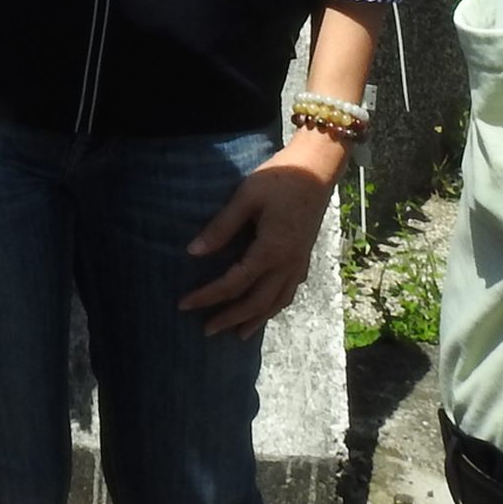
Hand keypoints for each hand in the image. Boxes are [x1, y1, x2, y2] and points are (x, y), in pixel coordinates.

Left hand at [179, 134, 343, 338]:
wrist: (318, 169)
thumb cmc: (279, 178)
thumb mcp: (246, 197)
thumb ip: (221, 227)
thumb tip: (193, 252)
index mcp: (270, 251)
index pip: (233, 283)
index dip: (207, 296)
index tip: (184, 304)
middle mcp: (287, 264)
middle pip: (256, 302)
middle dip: (230, 318)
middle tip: (206, 331)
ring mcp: (299, 262)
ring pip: (277, 302)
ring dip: (256, 319)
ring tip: (238, 334)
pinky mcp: (304, 257)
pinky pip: (289, 291)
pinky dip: (275, 305)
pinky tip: (268, 309)